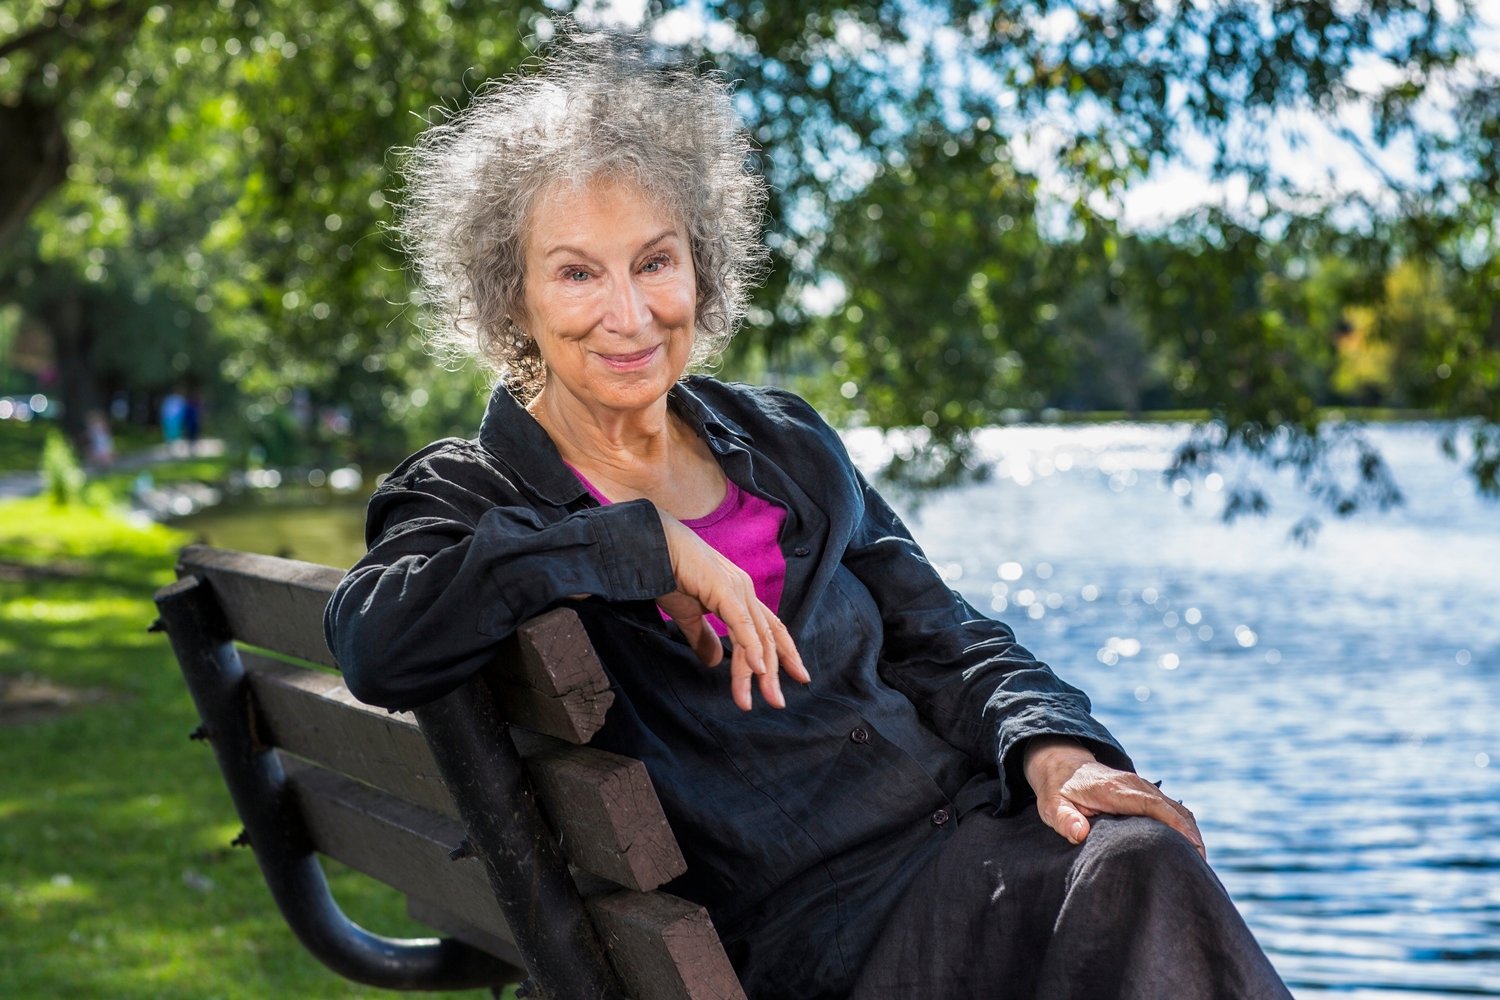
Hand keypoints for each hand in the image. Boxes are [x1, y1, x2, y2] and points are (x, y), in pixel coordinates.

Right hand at [655, 511, 809, 709]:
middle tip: (778, 701)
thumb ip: (702, 637)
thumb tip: (715, 662)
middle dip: (776, 671)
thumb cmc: (666, 572)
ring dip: (761, 671)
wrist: (651, 545)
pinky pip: (742, 624)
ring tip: (764, 698)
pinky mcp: (724, 589)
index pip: (770, 628)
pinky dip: (751, 648)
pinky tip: (757, 670)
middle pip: (768, 637)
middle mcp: (744, 590)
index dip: (785, 653)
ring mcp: (737, 588)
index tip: (796, 677)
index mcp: (739, 593)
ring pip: (757, 636)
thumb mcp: (687, 613)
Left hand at [1023, 737, 1204, 858]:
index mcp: (1115, 789)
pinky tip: (1187, 849)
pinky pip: (1171, 808)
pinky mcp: (1145, 792)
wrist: (1061, 763)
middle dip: (1191, 835)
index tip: (1192, 847)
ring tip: (1199, 863)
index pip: (1153, 805)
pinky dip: (1184, 826)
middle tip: (1201, 868)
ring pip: (1177, 808)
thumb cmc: (1057, 790)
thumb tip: (1080, 833)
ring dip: (1190, 832)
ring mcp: (1142, 787)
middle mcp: (1135, 785)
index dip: (1175, 825)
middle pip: (1173, 808)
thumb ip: (1064, 819)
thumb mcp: (1052, 805)